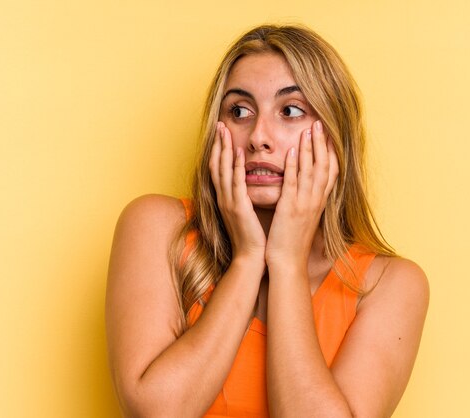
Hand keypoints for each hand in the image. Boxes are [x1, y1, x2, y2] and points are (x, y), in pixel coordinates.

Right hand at [209, 122, 266, 263]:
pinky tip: (240, 153)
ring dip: (224, 149)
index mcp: (225, 198)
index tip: (221, 132)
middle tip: (219, 124)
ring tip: (225, 131)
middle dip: (217, 144)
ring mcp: (229, 202)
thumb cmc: (252, 236)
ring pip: (223, 170)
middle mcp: (223, 198)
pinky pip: (236, 184)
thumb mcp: (246, 211)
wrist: (251, 257)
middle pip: (216, 165)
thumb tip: (250, 181)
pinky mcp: (239, 208)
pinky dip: (237, 167)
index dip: (218, 149)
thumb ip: (244, 195)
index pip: (218, 168)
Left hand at [265, 120, 338, 266]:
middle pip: (324, 167)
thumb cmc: (292, 240)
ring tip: (309, 129)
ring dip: (310, 149)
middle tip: (321, 124)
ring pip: (310, 171)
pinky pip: (293, 183)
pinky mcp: (290, 209)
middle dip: (323, 144)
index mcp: (319, 202)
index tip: (329, 135)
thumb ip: (307, 200)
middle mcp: (316, 201)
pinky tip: (290, 150)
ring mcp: (304, 204)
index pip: (331, 172)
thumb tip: (306, 187)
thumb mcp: (304, 217)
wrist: (288, 262)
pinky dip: (293, 166)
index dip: (331, 152)